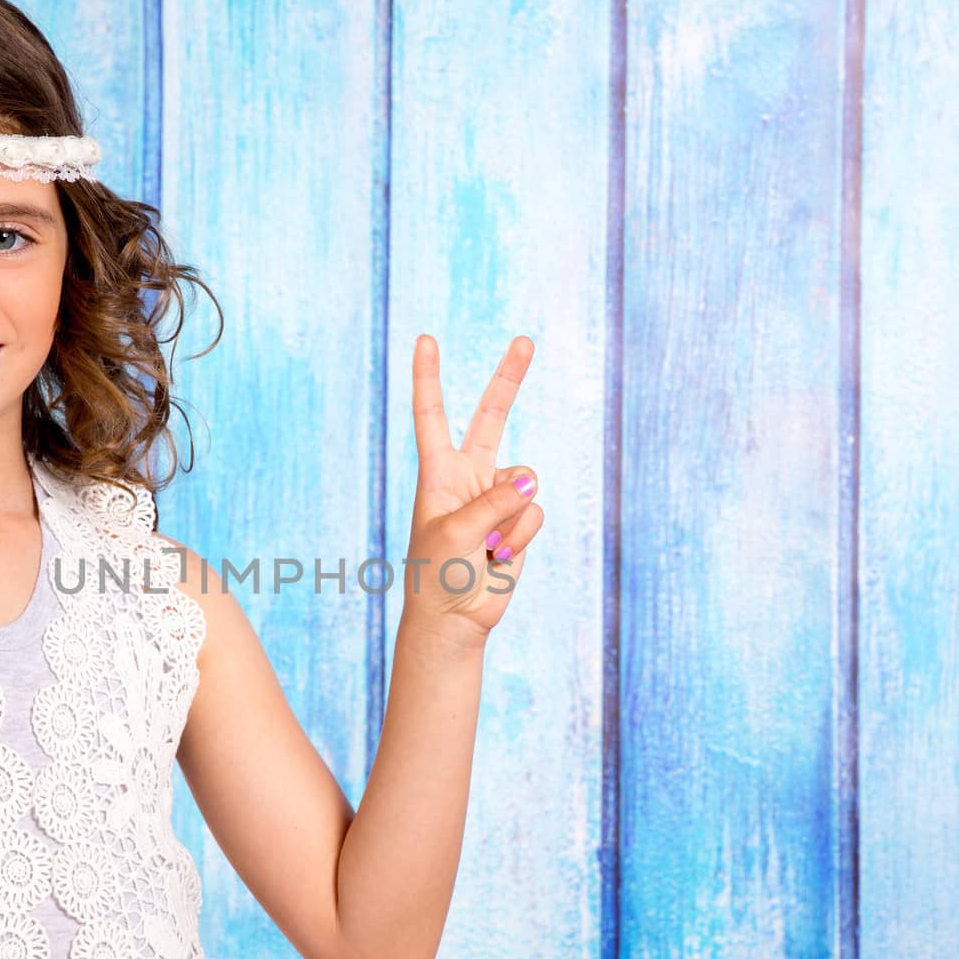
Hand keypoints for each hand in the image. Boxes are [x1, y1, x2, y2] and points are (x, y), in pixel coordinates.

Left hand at [402, 334, 540, 646]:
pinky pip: (534, 514)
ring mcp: (496, 497)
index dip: (429, 378)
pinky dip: (520, 538)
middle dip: (509, 379)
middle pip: (492, 417)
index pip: (432, 415)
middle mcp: (468, 476)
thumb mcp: (454, 534)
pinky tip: (499, 557)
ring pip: (525, 484)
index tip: (425, 339)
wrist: (454, 618)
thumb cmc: (437, 574)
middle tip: (524, 339)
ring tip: (485, 546)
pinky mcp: (518, 521)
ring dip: (510, 519)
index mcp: (437, 472)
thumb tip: (530, 482)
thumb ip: (491, 503)